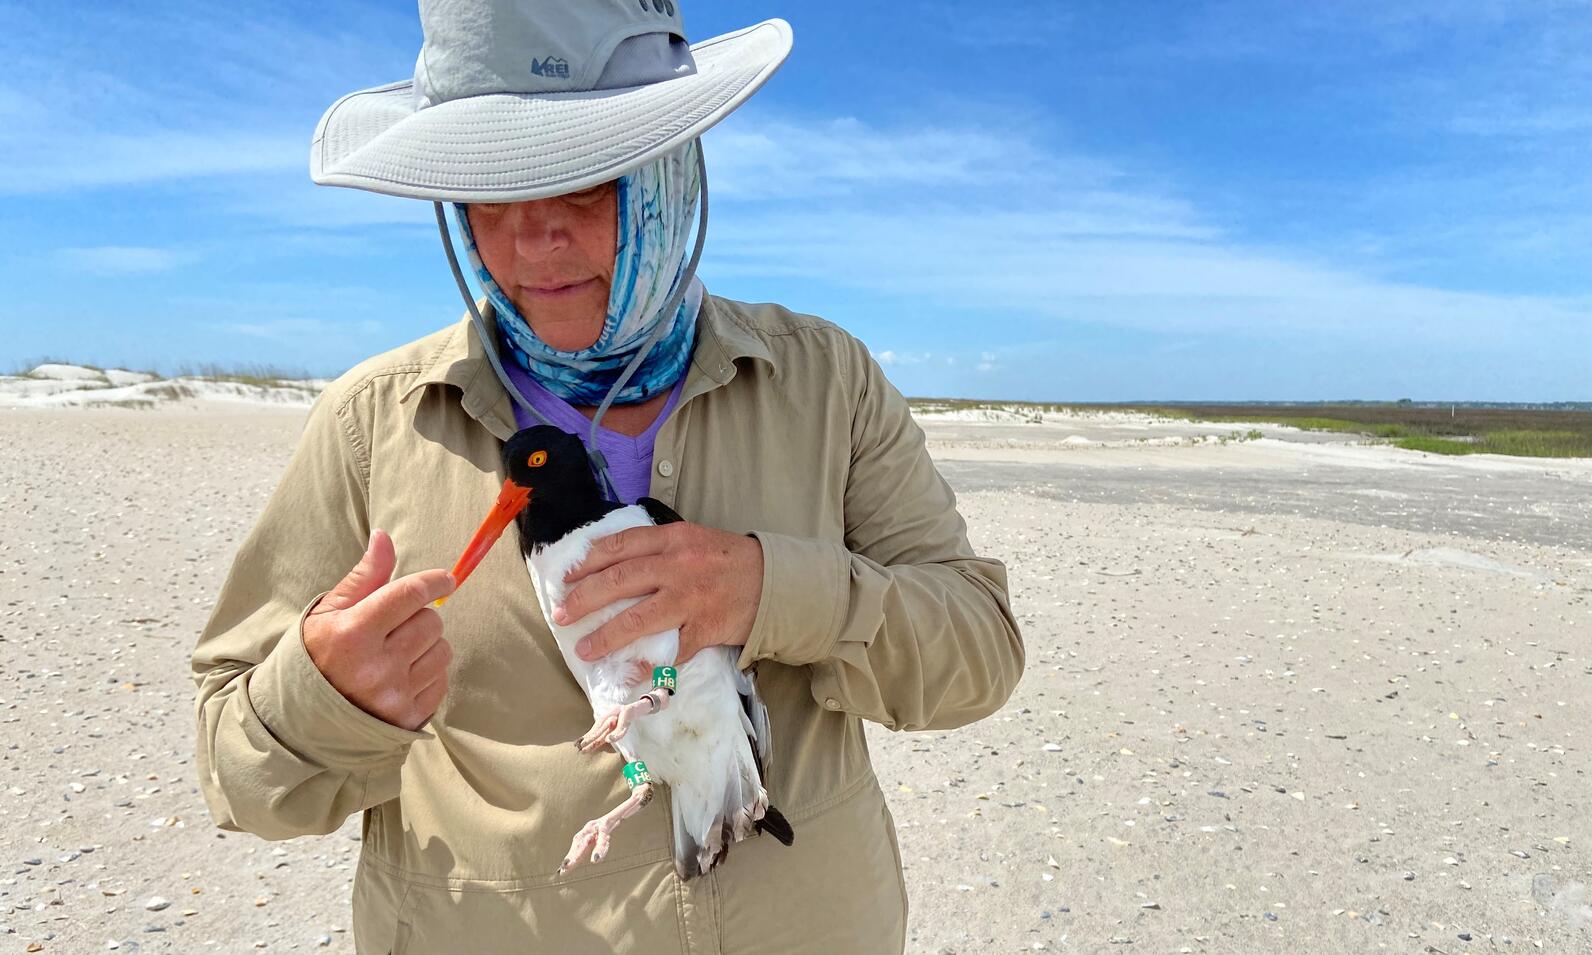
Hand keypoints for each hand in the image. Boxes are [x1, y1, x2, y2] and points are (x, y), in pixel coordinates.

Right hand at [302, 529, 457, 730]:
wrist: (300, 721)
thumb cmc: (315, 657)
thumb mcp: (328, 614)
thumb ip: (364, 577)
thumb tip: (384, 537)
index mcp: (353, 633)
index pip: (409, 595)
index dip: (433, 581)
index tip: (445, 579)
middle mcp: (376, 666)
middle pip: (431, 621)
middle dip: (419, 617)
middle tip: (395, 628)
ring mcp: (394, 695)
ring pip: (442, 651)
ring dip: (427, 647)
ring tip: (396, 655)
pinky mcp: (409, 718)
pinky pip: (442, 681)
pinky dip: (428, 675)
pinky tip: (400, 678)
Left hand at [553, 522, 763, 663]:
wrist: (774, 581)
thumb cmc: (729, 560)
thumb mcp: (693, 539)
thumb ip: (658, 547)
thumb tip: (612, 564)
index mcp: (673, 540)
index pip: (620, 547)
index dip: (587, 562)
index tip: (566, 577)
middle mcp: (678, 567)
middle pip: (619, 581)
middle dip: (584, 599)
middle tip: (562, 614)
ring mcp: (690, 600)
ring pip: (637, 619)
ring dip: (606, 637)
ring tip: (585, 649)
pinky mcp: (703, 630)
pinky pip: (669, 652)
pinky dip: (647, 665)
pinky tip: (629, 673)